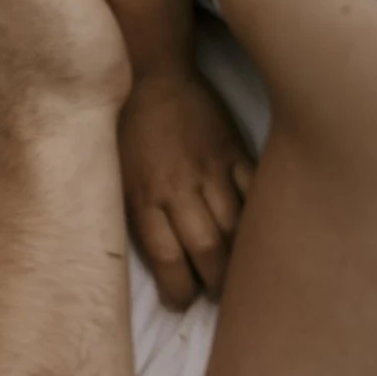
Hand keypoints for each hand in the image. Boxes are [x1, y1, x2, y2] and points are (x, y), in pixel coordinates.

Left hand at [117, 71, 252, 308]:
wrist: (148, 74)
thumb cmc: (125, 127)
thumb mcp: (115, 172)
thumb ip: (136, 210)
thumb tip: (155, 254)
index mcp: (141, 196)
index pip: (166, 259)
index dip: (178, 290)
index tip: (181, 302)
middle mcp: (176, 188)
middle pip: (206, 250)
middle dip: (217, 283)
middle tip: (218, 294)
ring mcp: (208, 169)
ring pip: (235, 228)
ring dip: (241, 259)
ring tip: (241, 274)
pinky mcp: (233, 151)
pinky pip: (254, 193)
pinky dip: (260, 218)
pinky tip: (262, 235)